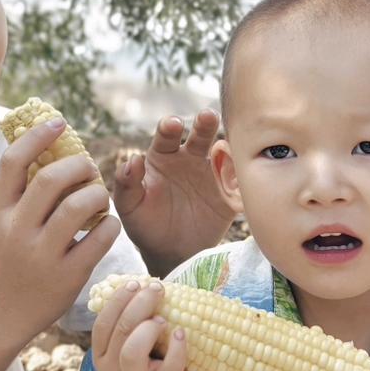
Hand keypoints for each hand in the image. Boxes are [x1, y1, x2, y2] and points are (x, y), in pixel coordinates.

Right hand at [0, 117, 121, 349]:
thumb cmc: (10, 257)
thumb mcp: (4, 222)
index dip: (38, 136)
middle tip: (89, 168)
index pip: (14, 162)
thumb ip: (23, 190)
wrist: (3, 312)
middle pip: (51, 179)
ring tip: (99, 199)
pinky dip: (111, 225)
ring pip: (78, 207)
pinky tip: (109, 225)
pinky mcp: (67, 276)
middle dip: (78, 166)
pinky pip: (100, 238)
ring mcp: (41, 255)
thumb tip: (52, 144)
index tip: (60, 123)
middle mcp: (17, 231)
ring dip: (97, 194)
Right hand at [91, 278, 196, 370]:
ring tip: (163, 319)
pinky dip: (176, 345)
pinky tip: (182, 333)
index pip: (103, 323)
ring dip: (148, 327)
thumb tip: (140, 283)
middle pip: (121, 329)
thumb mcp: (128, 349)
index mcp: (102, 356)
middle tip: (156, 289)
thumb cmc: (147, 367)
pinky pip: (169, 363)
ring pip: (133, 349)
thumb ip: (127, 325)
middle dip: (139, 303)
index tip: (135, 283)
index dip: (118, 300)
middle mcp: (113, 370)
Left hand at [114, 110, 235, 275]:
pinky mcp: (230, 194)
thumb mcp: (129, 206)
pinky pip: (239, 181)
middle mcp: (189, 159)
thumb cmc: (145, 225)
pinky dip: (243, 176)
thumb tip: (132, 159)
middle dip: (204, 124)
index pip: (166, 136)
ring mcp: (212, 174)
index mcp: (163, 157)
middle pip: (199, 135)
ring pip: (223, 153)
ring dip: (227, 146)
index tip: (173, 124)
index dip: (169, 127)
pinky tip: (242, 176)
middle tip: (207, 116)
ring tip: (228, 146)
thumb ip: (127, 183)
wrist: (170, 254)